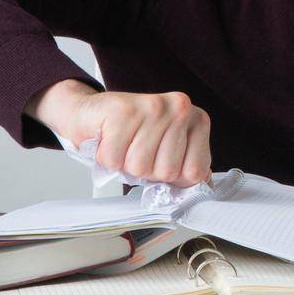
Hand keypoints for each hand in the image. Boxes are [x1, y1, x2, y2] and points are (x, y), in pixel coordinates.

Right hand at [27, 80, 211, 187]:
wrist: (89, 112)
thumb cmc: (130, 135)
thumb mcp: (168, 151)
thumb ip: (187, 168)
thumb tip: (204, 187)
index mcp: (197, 120)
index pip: (194, 173)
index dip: (172, 178)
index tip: (160, 160)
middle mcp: (180, 108)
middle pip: (166, 172)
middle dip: (146, 170)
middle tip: (136, 150)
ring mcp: (153, 106)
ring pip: (140, 167)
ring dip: (124, 164)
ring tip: (123, 144)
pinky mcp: (123, 109)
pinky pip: (115, 159)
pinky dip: (106, 157)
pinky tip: (109, 139)